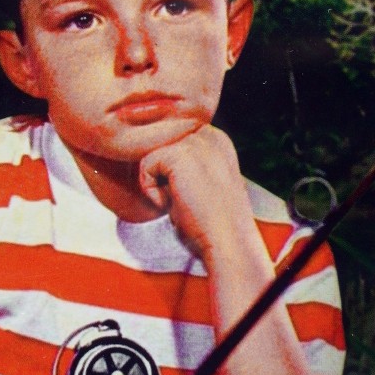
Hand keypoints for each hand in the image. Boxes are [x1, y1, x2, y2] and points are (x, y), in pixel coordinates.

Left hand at [139, 125, 272, 282]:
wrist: (228, 241)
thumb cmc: (212, 222)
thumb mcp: (200, 182)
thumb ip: (181, 164)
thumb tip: (149, 156)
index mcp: (216, 138)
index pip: (170, 144)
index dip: (170, 174)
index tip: (193, 195)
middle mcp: (209, 133)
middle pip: (158, 147)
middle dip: (163, 177)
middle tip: (188, 200)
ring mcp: (195, 142)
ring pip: (151, 156)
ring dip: (159, 185)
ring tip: (184, 202)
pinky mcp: (179, 154)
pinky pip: (146, 166)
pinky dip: (152, 191)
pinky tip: (175, 204)